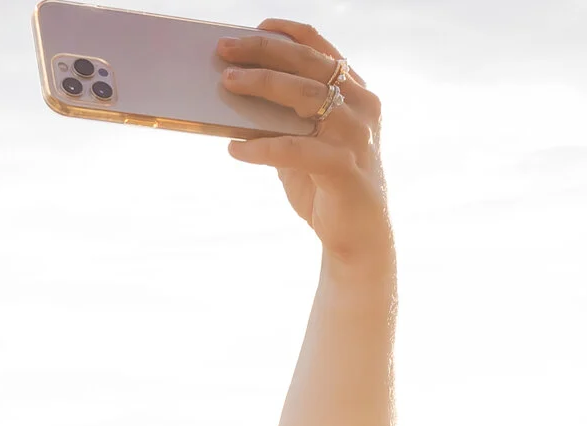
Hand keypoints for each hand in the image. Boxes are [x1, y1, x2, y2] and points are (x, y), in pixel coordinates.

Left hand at [216, 21, 391, 279]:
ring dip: (262, 85)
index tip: (257, 26)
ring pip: (305, 97)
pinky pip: (295, 149)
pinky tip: (234, 149)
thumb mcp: (304, 144)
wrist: (357, 237)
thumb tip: (236, 96)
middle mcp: (362, 107)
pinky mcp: (344, 167)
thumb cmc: (326, 185)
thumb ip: (283, 120)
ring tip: (226, 84)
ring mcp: (356, 136)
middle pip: (309, 66)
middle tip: (224, 50)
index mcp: (357, 94)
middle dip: (263, 52)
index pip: (323, 51)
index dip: (290, 34)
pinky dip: (261, 147)